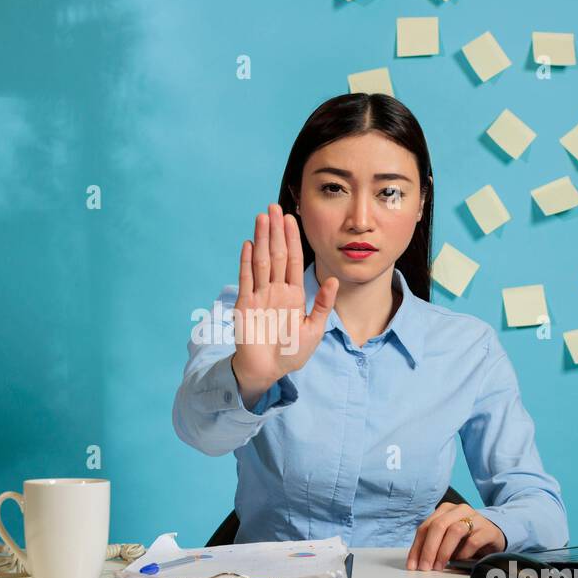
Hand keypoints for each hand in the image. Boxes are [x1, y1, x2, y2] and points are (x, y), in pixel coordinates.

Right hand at [231, 203, 338, 406]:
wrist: (267, 371)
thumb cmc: (291, 353)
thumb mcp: (314, 329)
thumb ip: (323, 304)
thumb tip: (333, 279)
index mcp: (293, 294)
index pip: (294, 260)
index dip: (293, 239)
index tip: (292, 218)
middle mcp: (276, 290)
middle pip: (277, 254)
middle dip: (276, 231)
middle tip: (274, 207)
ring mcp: (259, 295)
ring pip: (262, 261)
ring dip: (262, 239)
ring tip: (262, 218)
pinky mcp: (245, 305)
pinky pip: (246, 279)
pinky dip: (247, 261)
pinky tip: (250, 244)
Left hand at [407, 502, 506, 570]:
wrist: (494, 535)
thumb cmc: (466, 538)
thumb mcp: (447, 537)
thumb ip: (434, 544)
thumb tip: (417, 562)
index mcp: (445, 510)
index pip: (425, 527)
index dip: (417, 547)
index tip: (412, 565)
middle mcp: (459, 510)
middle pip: (438, 526)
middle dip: (428, 549)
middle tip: (425, 567)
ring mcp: (475, 518)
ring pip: (454, 531)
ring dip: (443, 551)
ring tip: (439, 566)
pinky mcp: (488, 530)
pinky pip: (473, 541)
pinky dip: (463, 553)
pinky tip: (459, 561)